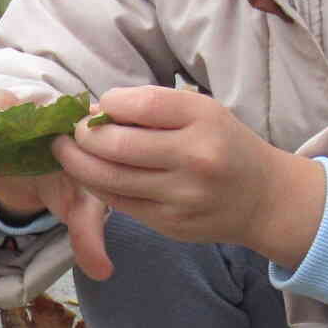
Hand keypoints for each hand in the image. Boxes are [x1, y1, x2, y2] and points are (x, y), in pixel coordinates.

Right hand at [0, 91, 115, 278]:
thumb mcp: (82, 209)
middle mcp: (27, 119)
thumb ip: (89, 234)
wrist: (49, 183)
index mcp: (59, 129)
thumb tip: (102, 271)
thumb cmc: (70, 187)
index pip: (47, 114)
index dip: (32, 117)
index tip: (19, 125)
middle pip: (6, 106)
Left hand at [55, 85, 325, 267]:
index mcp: (204, 120)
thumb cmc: (225, 145)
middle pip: (117, 145)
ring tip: (64, 150)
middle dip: (81, 136)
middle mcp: (195, 158)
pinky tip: (87, 174)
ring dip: (77, 163)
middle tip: (68, 131)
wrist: (263, 199)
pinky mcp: (170, 223)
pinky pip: (120, 203)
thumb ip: (153, 107)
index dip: (108, 103)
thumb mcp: (203, 112)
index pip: (142, 104)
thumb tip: (97, 109)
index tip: (96, 106)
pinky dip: (96, 186)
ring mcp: (182, 195)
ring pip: (110, 178)